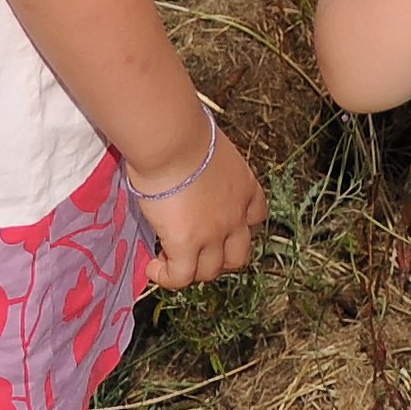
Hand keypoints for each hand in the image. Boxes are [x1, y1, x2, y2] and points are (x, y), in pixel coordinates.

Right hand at [129, 121, 266, 288]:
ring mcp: (213, 233)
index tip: (219, 226)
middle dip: (218, 259)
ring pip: (210, 272)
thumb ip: (206, 167)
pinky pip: (181, 277)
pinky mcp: (186, 245)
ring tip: (166, 257)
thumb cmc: (184, 131)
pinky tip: (153, 267)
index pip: (257, 217)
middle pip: (239, 255)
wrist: (172, 139)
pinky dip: (168, 277)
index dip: (239, 228)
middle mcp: (236, 214)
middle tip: (194, 249)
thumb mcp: (209, 148)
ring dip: (190, 269)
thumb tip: (186, 165)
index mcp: (245, 186)